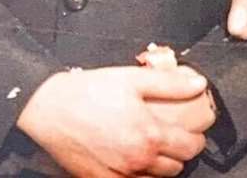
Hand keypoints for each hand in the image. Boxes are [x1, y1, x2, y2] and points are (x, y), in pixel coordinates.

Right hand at [16, 65, 209, 176]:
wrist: (48, 109)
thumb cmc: (88, 93)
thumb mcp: (133, 78)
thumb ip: (171, 83)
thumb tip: (198, 84)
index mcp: (150, 134)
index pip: (192, 147)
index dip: (196, 138)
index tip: (192, 131)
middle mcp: (138, 160)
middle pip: (177, 167)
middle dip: (180, 153)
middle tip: (172, 138)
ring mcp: (119, 174)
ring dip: (160, 167)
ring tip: (152, 148)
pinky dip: (138, 176)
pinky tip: (133, 161)